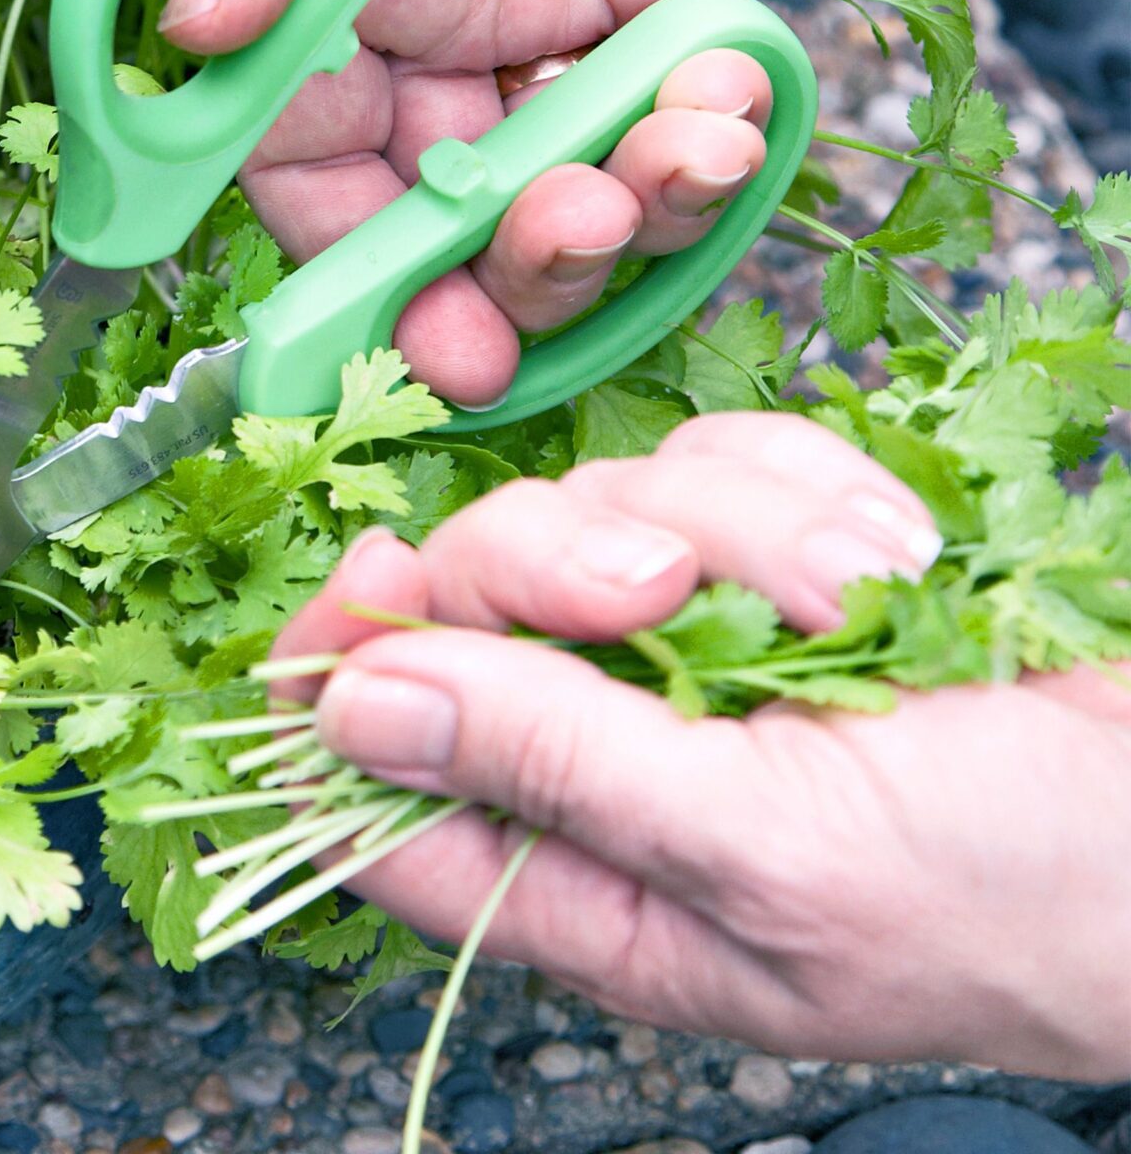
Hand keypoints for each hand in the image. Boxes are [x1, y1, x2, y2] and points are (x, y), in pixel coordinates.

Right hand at [163, 0, 1103, 405]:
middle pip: (426, 215)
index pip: (292, 152)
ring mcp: (556, 14)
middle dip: (479, 284)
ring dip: (608, 232)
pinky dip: (710, 153)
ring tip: (660, 170)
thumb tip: (199, 31)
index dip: (326, 256)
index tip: (374, 328)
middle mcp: (426, 13)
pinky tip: (724, 100)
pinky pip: (685, 128)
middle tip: (530, 284)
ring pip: (562, 195)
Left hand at [267, 413, 1130, 1080]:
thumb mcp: (769, 853)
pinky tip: (887, 564)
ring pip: (594, 506)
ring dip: (727, 534)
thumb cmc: (1018, 892)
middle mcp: (613, 758)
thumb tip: (348, 710)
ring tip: (852, 609)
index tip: (378, 582)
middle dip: (559, 564)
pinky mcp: (777, 561)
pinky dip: (802, 495)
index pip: (367, 783)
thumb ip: (551, 766)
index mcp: (578, 883)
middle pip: (467, 602)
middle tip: (667, 590)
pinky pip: (715, 464)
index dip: (336, 673)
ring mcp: (696, 646)